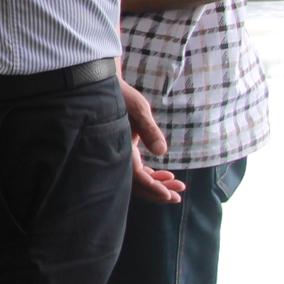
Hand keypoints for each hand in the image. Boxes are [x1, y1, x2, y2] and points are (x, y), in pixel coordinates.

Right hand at [119, 80, 182, 201]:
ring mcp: (122, 153)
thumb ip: (150, 130)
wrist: (105, 86)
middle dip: (157, 192)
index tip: (168, 195)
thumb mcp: (139, 109)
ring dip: (157, 185)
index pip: (137, 177)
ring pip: (138, 178)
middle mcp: (119, 154)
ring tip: (178, 186)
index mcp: (121, 147)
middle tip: (177, 197)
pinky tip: (167, 175)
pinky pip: (138, 170)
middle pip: (137, 184)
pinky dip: (152, 175)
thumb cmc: (122, 95)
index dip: (152, 188)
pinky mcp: (126, 150)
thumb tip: (162, 152)